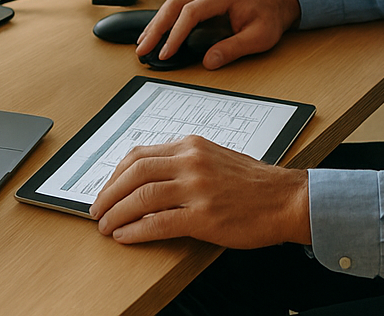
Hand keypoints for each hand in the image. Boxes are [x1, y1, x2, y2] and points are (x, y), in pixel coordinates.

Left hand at [89, 135, 309, 247]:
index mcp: (191, 146)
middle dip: (108, 194)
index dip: (115, 175)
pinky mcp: (204, 217)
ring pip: (141, 197)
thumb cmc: (254, 183)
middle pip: (134, 173)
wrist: (287, 199)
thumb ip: (184, 163)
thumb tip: (149, 177)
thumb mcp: (215, 158)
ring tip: (106, 227)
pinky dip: (135, 231)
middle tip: (96, 211)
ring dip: (116, 214)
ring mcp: (197, 188)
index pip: (139, 155)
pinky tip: (125, 237)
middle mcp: (191, 161)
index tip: (105, 190)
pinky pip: (158, 224)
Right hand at [136, 0, 300, 69]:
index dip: (176, 32)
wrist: (277, 5)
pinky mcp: (202, 3)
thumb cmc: (269, 18)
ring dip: (156, 24)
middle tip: (144, 49)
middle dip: (156, 27)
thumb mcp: (258, 37)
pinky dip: (163, 22)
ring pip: (172, 5)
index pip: (191, 12)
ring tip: (143, 45)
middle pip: (174, 4)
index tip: (167, 52)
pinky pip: (177, 9)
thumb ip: (233, 48)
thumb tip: (208, 61)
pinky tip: (155, 35)